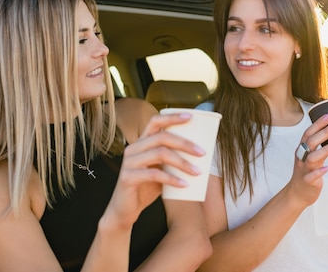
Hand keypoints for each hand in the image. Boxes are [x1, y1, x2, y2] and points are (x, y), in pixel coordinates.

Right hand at [103, 112, 205, 228]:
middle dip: (184, 143)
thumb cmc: (146, 187)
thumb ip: (173, 160)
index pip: (155, 121)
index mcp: (142, 142)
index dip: (172, 117)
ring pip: (160, 154)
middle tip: (202, 152)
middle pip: (162, 137)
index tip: (191, 117)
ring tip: (197, 171)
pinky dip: (172, 179)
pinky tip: (184, 184)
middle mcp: (134, 148)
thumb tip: (200, 154)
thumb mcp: (161, 169)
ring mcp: (129, 162)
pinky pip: (153, 174)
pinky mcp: (128, 177)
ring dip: (182, 162)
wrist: (125, 210)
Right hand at [287, 113, 327, 206]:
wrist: (297, 193)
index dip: (318, 123)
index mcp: (302, 150)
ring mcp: (304, 169)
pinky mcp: (307, 182)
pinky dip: (319, 172)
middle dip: (325, 132)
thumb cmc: (307, 172)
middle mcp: (302, 158)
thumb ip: (319, 146)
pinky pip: (312, 176)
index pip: (308, 133)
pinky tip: (327, 169)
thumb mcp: (310, 156)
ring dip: (325, 150)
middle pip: (311, 142)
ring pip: (312, 158)